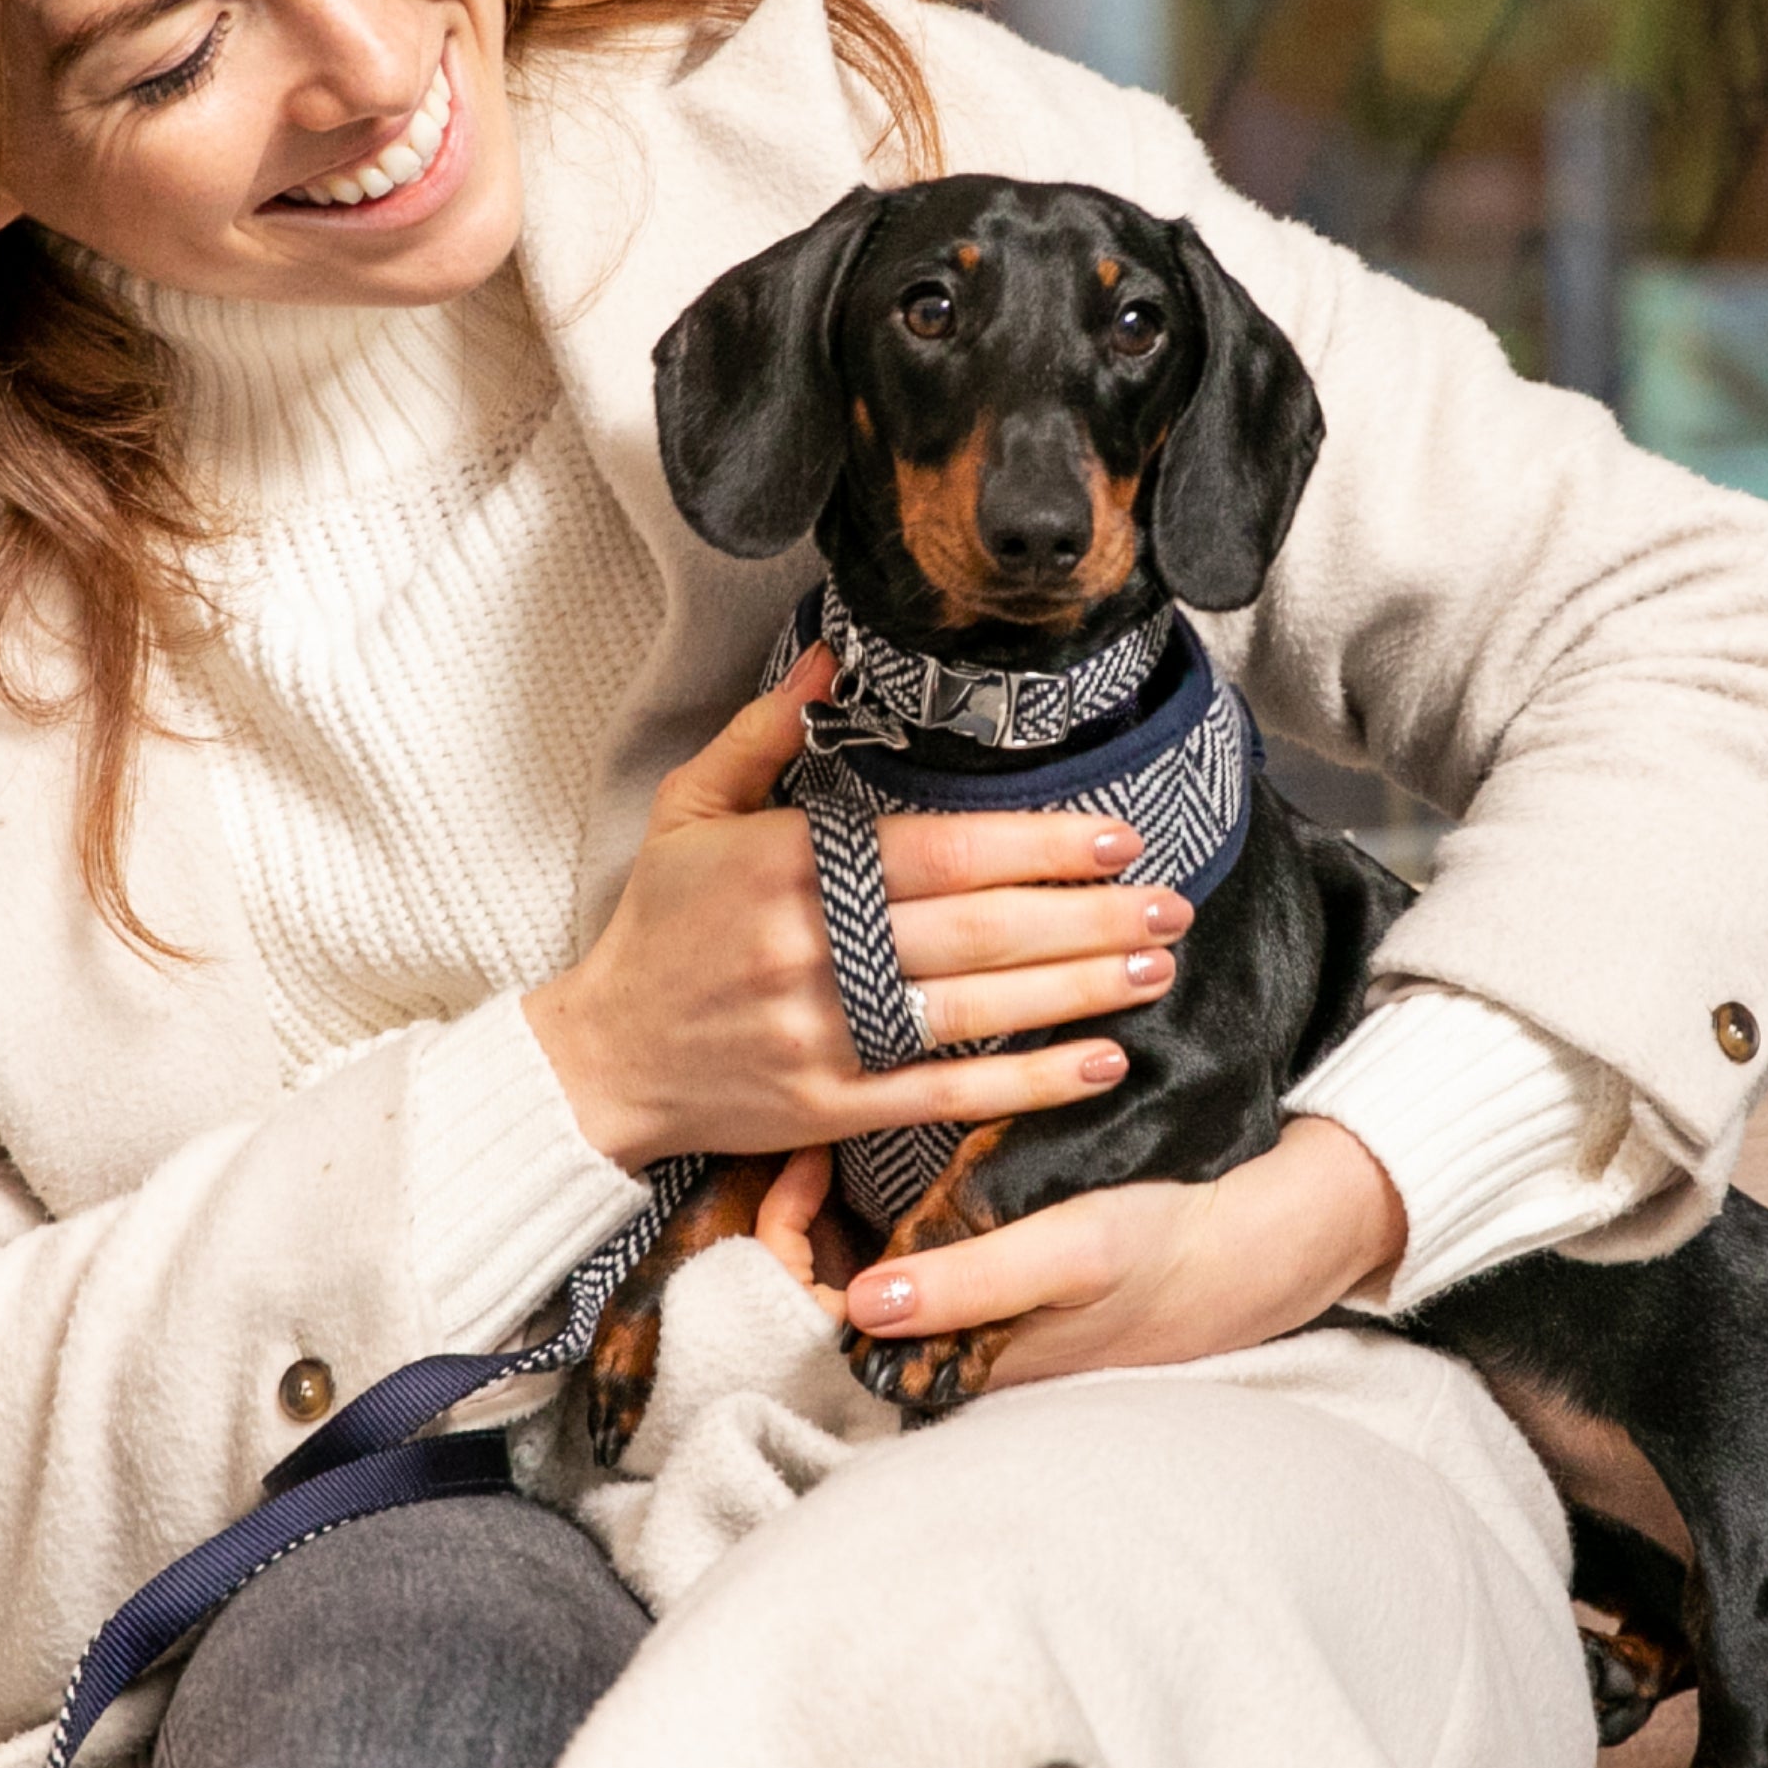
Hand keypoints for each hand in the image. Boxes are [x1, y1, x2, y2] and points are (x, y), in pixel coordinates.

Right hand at [523, 643, 1193, 1173]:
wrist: (600, 1059)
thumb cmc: (657, 926)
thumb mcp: (688, 808)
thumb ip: (763, 733)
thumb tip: (829, 659)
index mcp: (784, 868)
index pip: (936, 851)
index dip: (1033, 847)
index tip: (1114, 836)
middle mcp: (809, 951)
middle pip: (974, 932)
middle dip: (1083, 917)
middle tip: (1167, 904)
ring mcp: (822, 1036)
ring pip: (972, 1012)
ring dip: (1074, 990)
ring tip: (1152, 967)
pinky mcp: (830, 1109)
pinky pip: (943, 1095)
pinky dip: (1025, 1084)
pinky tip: (1097, 1061)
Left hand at [794, 1116, 1406, 1383]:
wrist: (1247, 1247)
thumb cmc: (1163, 1253)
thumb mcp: (1074, 1252)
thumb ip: (971, 1281)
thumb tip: (865, 1305)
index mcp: (948, 1359)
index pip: (817, 1320)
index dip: (786, 1245)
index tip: (801, 1163)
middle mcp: (937, 1345)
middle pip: (818, 1294)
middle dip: (796, 1218)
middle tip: (807, 1138)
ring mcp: (956, 1313)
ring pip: (853, 1267)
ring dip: (833, 1205)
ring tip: (832, 1134)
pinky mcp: (978, 1281)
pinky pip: (896, 1248)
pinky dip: (876, 1200)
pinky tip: (880, 1148)